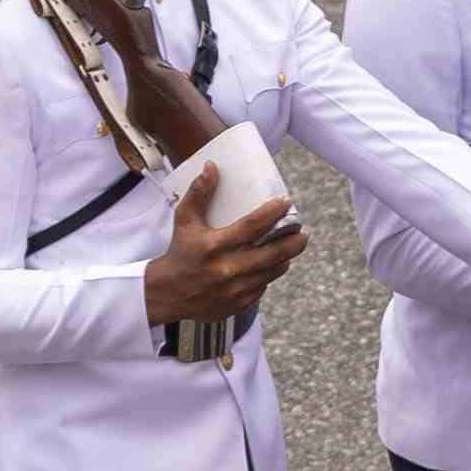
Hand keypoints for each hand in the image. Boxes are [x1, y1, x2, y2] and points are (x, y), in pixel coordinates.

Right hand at [142, 194, 304, 326]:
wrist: (167, 294)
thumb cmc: (180, 252)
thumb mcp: (185, 221)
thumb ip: (199, 193)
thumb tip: (212, 166)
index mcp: (214, 246)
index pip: (252, 226)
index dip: (273, 213)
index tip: (286, 202)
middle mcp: (226, 270)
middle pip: (273, 254)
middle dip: (294, 243)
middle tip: (303, 234)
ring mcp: (234, 290)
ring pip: (272, 272)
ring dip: (285, 259)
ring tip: (290, 248)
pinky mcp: (238, 304)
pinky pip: (263, 287)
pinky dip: (268, 275)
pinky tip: (268, 266)